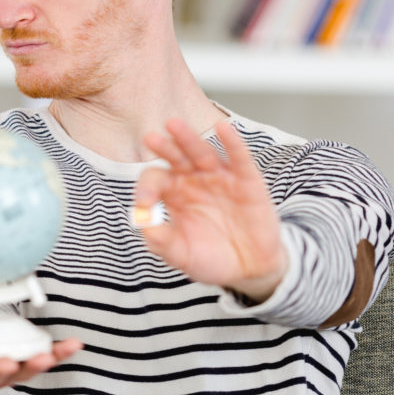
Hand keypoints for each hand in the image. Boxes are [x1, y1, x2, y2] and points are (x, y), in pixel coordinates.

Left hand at [135, 119, 287, 302]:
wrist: (249, 269)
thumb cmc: (211, 259)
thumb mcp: (182, 255)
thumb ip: (162, 242)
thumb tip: (144, 225)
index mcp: (174, 194)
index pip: (155, 180)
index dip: (146, 189)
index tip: (144, 204)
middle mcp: (194, 180)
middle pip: (176, 157)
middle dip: (164, 147)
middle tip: (151, 138)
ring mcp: (220, 178)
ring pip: (202, 153)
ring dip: (188, 139)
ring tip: (174, 125)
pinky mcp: (246, 181)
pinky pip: (239, 158)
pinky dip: (232, 142)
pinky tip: (223, 128)